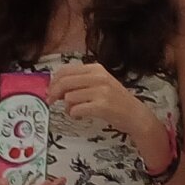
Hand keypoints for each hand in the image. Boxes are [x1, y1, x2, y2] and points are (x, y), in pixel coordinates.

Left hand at [47, 62, 163, 153]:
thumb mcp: (100, 83)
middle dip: (54, 93)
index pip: (66, 70)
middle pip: (65, 82)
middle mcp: (99, 77)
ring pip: (69, 97)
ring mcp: (101, 92)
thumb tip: (55, 86)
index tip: (50, 89)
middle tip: (51, 101)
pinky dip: (74, 114)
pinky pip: (76, 110)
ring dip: (67, 107)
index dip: (54, 80)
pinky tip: (80, 116)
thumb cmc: (116, 100)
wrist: (135, 115)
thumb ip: (80, 81)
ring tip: (75, 111)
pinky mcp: (102, 106)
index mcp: (96, 69)